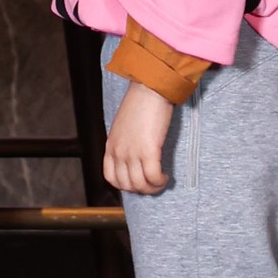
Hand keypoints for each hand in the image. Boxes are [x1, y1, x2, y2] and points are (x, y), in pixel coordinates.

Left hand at [104, 81, 173, 195]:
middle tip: (153, 183)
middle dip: (142, 190)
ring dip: (153, 188)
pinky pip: (153, 177)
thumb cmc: (140, 102)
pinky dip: (160, 181)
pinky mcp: (148, 151)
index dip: (126, 185)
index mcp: (111, 145)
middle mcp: (119, 152)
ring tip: (161, 181)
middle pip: (127, 185)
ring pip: (140, 185)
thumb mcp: (124, 125)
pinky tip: (166, 176)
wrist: (149, 88)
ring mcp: (132, 152)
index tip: (138, 182)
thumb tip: (135, 155)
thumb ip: (125, 142)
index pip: (111, 177)